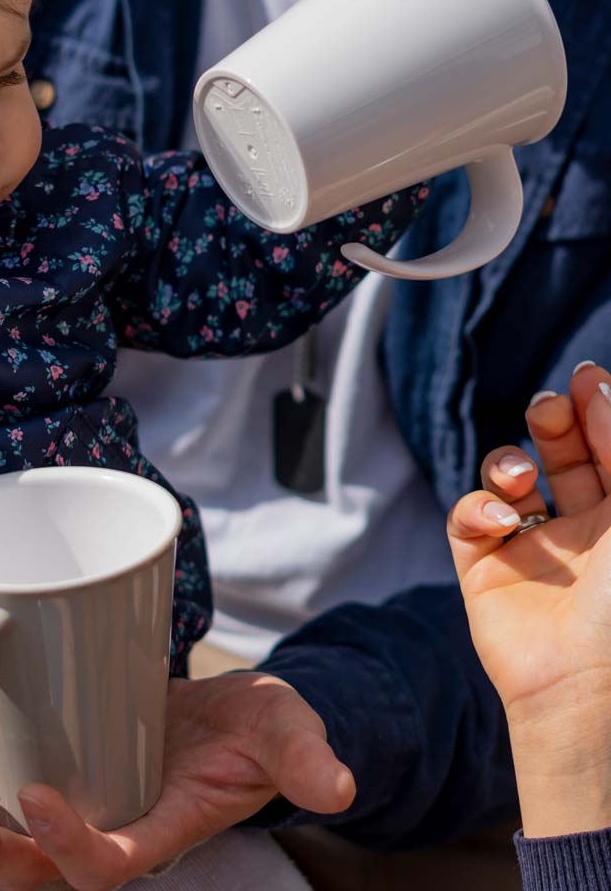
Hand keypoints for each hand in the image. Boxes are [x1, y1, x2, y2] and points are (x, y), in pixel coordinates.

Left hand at [0, 670, 353, 890]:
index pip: (108, 868)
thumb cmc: (258, 734)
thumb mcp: (285, 732)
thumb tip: (338, 784)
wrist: (233, 720)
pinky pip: (5, 797)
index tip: (35, 799)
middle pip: (35, 873)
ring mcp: (87, 804)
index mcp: (163, 830)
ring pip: (8, 844)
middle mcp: (114, 829)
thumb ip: (305, 756)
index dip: (69, 848)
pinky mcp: (68, 768)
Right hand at [447, 361, 610, 835]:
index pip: (606, 448)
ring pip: (507, 479)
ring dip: (509, 461)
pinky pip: (469, 518)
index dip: (597, 408)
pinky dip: (479, 507)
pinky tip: (501, 517)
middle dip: (552, 422)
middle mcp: (579, 530)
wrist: (590, 689)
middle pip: (559, 454)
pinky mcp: (483, 567)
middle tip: (550, 405)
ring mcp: (529, 547)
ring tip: (520, 471)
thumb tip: (599, 389)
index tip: (586, 376)